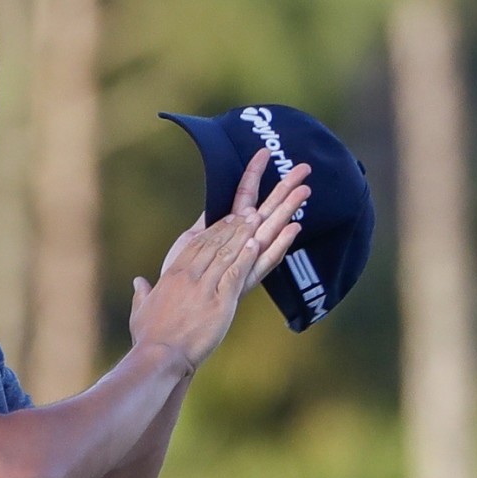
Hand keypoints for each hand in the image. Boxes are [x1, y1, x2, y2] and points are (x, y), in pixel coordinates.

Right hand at [129, 213, 259, 370]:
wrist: (161, 356)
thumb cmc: (149, 339)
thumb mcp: (140, 312)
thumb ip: (141, 294)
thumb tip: (138, 282)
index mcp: (171, 276)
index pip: (195, 246)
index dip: (212, 231)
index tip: (225, 220)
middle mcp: (188, 277)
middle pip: (213, 244)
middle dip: (231, 226)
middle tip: (246, 213)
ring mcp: (204, 288)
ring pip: (226, 254)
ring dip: (242, 235)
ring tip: (255, 221)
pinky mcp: (220, 302)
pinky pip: (235, 273)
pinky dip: (246, 258)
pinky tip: (256, 245)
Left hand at [158, 149, 310, 296]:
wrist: (171, 326)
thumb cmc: (178, 285)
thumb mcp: (187, 247)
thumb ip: (203, 229)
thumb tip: (209, 210)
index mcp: (229, 233)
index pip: (244, 195)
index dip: (253, 173)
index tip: (264, 151)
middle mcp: (242, 245)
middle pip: (266, 210)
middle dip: (284, 189)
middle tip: (304, 168)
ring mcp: (244, 262)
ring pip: (270, 231)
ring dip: (287, 211)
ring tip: (304, 191)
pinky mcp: (244, 282)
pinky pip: (264, 260)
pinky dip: (279, 245)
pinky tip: (293, 228)